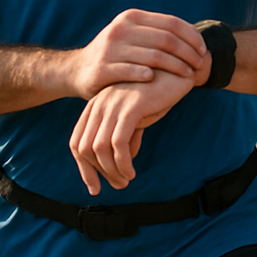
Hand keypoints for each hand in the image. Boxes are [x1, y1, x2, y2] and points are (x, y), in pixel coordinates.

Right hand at [68, 9, 210, 99]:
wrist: (77, 71)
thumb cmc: (116, 54)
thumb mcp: (133, 36)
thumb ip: (157, 32)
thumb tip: (195, 34)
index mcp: (132, 17)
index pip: (172, 23)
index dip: (192, 36)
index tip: (203, 50)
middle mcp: (121, 29)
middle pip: (167, 40)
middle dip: (189, 53)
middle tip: (200, 65)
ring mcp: (110, 48)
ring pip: (155, 56)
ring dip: (177, 67)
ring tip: (189, 76)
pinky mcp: (102, 68)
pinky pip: (132, 71)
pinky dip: (150, 76)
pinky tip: (161, 81)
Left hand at [68, 69, 198, 194]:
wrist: (178, 70)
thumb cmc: (159, 92)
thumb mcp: (138, 114)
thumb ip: (127, 133)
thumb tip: (125, 157)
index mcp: (96, 105)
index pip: (78, 142)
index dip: (84, 168)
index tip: (96, 187)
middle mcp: (99, 104)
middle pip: (85, 148)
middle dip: (97, 173)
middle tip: (117, 186)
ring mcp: (113, 104)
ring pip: (100, 149)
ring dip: (112, 171)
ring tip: (126, 180)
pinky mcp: (130, 107)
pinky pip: (118, 144)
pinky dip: (122, 163)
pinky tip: (131, 171)